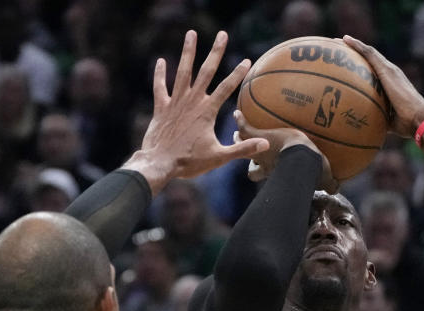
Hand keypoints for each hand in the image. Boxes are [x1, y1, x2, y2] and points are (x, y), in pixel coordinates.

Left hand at [125, 30, 269, 191]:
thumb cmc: (189, 162)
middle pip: (206, 71)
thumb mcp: (219, 157)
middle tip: (222, 34)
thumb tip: (265, 144)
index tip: (247, 60)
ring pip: (183, 72)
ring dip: (188, 52)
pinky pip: (160, 87)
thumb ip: (242, 149)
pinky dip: (160, 74)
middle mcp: (192, 102)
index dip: (238, 74)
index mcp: (207, 111)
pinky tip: (161, 61)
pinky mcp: (161, 108)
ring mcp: (175, 103)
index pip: (226, 88)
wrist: (159, 164)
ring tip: (191, 33)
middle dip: (216, 52)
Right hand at [233, 110, 337, 192]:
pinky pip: (245, 126)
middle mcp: (262, 161)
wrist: (300, 156)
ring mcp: (259, 148)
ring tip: (237, 131)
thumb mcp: (323, 177)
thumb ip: (329, 183)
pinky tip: (237, 112)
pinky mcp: (259, 136)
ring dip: (239, 138)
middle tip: (246, 149)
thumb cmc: (311, 168)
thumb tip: (336, 189)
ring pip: (241, 143)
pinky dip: (240, 120)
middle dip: (247, 155)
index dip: (256, 172)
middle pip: (248, 160)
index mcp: (273, 170)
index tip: (255, 169)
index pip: (258, 174)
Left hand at [342, 35, 423, 137]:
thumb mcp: (389, 120)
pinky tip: (345, 40)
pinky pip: (369, 53)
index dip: (363, 64)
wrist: (419, 119)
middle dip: (356, 52)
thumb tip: (368, 126)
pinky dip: (357, 46)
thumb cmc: (407, 124)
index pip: (376, 69)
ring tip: (339, 40)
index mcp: (392, 83)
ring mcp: (389, 70)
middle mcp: (391, 72)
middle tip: (340, 48)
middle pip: (371, 58)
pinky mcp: (386, 70)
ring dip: (354, 45)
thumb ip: (379, 118)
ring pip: (369, 52)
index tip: (351, 62)